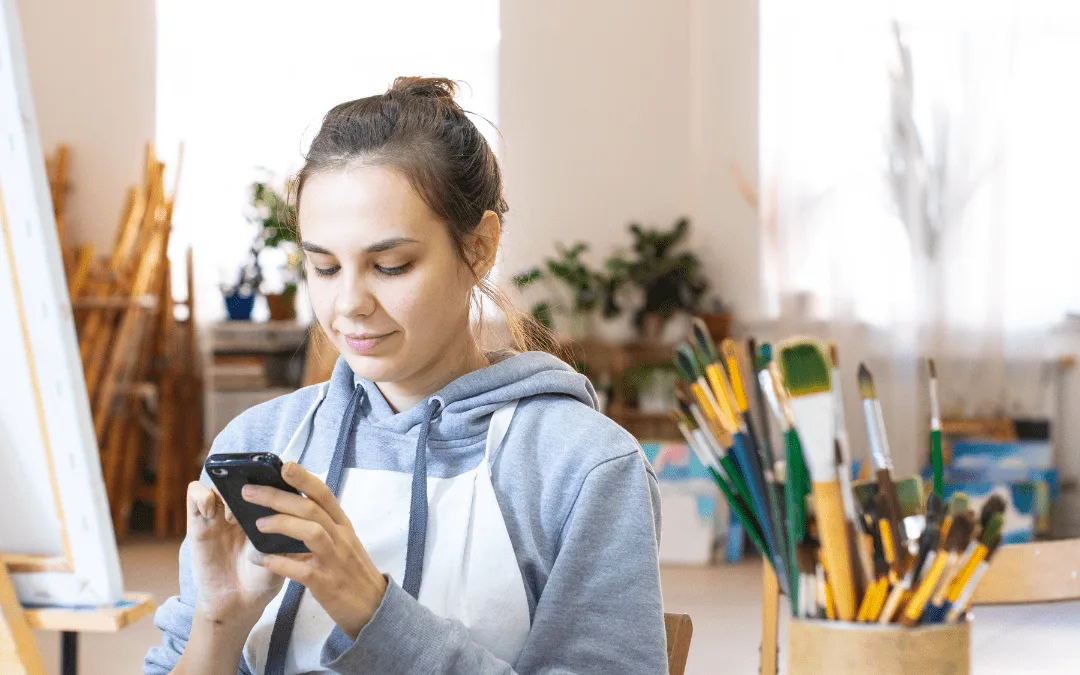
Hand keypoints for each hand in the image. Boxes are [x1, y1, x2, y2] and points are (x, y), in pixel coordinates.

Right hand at [186, 481, 284, 627]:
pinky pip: (194, 495)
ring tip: (234, 515)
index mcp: (265, 511)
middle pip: (244, 477)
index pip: (268, 480)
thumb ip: (286, 533)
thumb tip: (291, 510)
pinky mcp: (199, 524)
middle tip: (254, 494)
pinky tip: (213, 513)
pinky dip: (201, 496)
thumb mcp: (282, 554)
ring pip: (219, 482)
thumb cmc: (263, 579)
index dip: (275, 474)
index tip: (283, 476)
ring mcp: (220, 515)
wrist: (239, 605)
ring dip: (226, 491)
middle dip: (251, 481)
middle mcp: (242, 509)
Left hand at [242, 462, 388, 639]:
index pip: (323, 493)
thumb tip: (290, 505)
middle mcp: (340, 537)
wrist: (372, 606)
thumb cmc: (352, 571)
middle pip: (310, 508)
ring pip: (311, 531)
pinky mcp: (326, 583)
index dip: (303, 477)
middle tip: (249, 492)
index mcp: (342, 524)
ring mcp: (334, 560)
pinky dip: (280, 563)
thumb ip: (322, 524)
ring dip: (282, 524)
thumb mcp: (343, 541)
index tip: (282, 465)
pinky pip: (301, 569)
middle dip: (278, 497)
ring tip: (257, 524)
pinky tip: (262, 559)